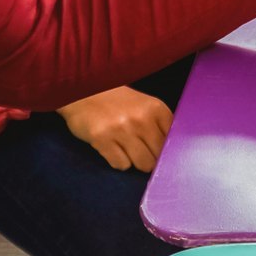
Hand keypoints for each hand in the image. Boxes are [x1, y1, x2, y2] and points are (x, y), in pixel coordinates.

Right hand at [58, 87, 172, 171]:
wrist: (82, 91)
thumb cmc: (116, 102)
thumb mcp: (143, 105)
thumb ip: (159, 124)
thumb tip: (171, 153)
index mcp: (156, 107)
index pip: (173, 140)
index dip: (165, 149)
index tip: (156, 148)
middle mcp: (141, 118)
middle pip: (158, 156)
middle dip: (150, 158)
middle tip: (139, 149)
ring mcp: (122, 129)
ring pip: (143, 164)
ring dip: (135, 161)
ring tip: (125, 147)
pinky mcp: (102, 139)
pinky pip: (121, 165)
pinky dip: (118, 161)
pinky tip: (112, 147)